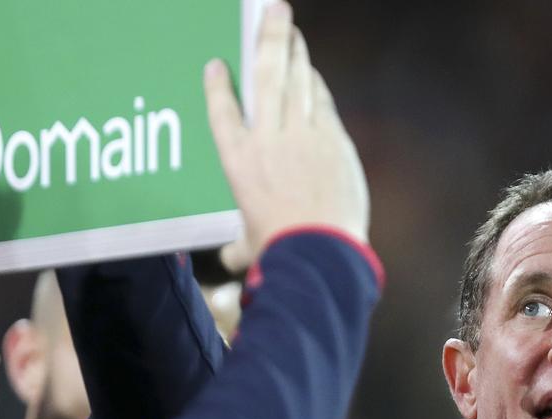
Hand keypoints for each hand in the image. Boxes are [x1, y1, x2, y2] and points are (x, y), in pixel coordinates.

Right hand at [204, 1, 369, 260]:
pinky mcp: (334, 142)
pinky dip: (316, 85)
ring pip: (296, 81)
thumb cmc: (281, 252)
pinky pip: (322, 104)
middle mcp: (267, 140)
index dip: (218, 87)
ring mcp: (303, 136)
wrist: (319, 251)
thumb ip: (240, 246)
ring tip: (290, 27)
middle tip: (273, 8)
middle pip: (265, 76)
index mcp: (238, 163)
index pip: (222, 114)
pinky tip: (312, 72)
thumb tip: (233, 259)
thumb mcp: (251, 247)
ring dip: (294, 51)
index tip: (216, 65)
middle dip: (268, 37)